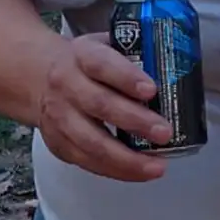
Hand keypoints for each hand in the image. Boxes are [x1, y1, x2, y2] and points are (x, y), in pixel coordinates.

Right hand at [33, 34, 171, 180]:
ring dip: (126, 158)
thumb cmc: (88, 65)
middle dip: (135, 122)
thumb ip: (135, 57)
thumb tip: (180, 76)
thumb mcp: (106, 47)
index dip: (126, 78)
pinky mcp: (58, 142)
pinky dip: (116, 170)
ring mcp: (58, 116)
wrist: (39, 78)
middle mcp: (65, 84)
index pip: (102, 64)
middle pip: (99, 105)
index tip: (152, 91)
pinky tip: (140, 172)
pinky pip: (87, 161)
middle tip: (165, 133)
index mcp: (82, 55)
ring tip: (157, 166)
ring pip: (91, 141)